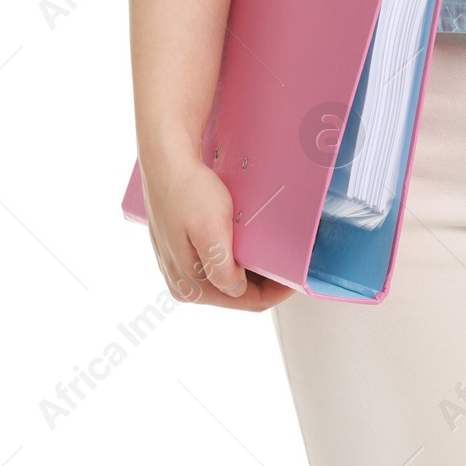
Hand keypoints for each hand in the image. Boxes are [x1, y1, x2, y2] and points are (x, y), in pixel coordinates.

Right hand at [142, 151, 294, 310]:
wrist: (168, 163)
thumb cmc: (188, 191)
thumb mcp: (209, 229)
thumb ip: (221, 268)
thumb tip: (235, 290)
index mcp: (191, 286)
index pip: (248, 301)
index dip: (278, 291)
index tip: (298, 276)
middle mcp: (184, 284)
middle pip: (240, 294)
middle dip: (267, 282)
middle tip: (290, 263)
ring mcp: (183, 270)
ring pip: (232, 280)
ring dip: (254, 270)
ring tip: (274, 252)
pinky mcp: (184, 254)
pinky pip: (221, 266)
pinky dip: (239, 259)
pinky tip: (249, 244)